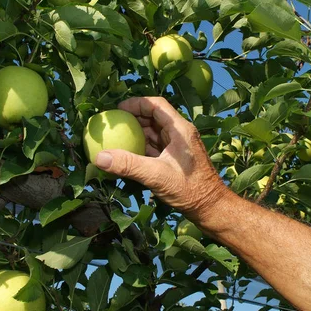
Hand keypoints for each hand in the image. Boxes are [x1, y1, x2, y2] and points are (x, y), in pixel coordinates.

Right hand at [95, 97, 227, 221]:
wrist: (210, 207)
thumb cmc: (189, 189)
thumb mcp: (156, 175)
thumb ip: (128, 165)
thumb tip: (100, 157)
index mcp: (180, 130)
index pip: (156, 105)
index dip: (137, 103)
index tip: (118, 109)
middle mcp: (179, 134)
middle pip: (154, 117)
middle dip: (133, 118)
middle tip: (113, 124)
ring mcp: (178, 147)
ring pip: (154, 133)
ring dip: (136, 134)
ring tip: (116, 138)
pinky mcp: (175, 159)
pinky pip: (155, 148)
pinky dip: (141, 148)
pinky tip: (127, 156)